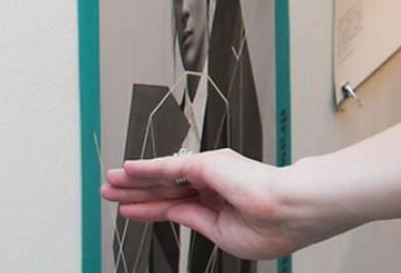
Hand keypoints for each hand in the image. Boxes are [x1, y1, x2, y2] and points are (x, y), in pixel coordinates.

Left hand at [102, 150, 335, 259]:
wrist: (291, 210)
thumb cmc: (274, 225)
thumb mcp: (225, 235)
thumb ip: (197, 221)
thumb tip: (176, 213)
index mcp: (221, 206)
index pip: (177, 206)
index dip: (151, 209)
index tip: (129, 209)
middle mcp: (214, 185)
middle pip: (165, 189)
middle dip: (135, 191)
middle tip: (111, 190)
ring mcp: (210, 172)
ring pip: (162, 178)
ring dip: (133, 180)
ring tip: (110, 182)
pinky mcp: (206, 164)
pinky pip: (168, 168)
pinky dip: (146, 168)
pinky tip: (127, 170)